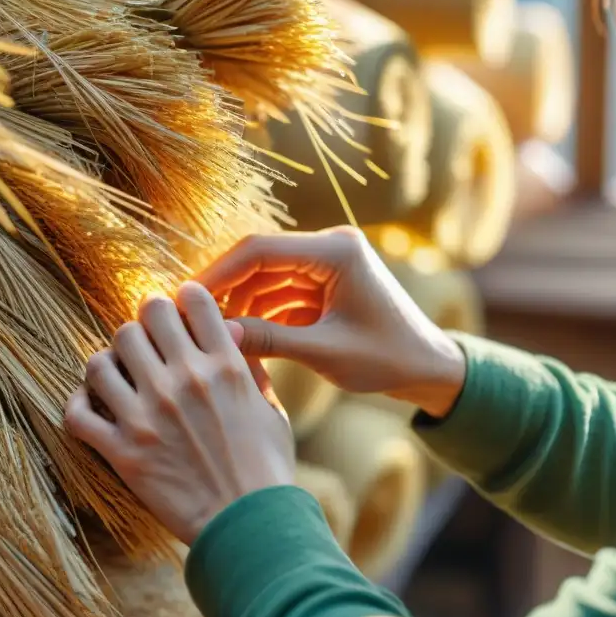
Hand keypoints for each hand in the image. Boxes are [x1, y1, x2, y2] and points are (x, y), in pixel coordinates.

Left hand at [64, 281, 294, 544]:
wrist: (250, 525)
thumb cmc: (266, 469)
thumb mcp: (272, 411)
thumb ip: (251, 368)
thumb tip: (234, 334)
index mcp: (224, 366)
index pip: (192, 298)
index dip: (184, 300)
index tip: (182, 316)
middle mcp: (184, 381)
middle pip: (144, 315)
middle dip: (146, 323)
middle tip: (149, 343)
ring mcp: (148, 415)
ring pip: (103, 356)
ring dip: (110, 361)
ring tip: (119, 374)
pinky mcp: (123, 451)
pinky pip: (77, 413)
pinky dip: (78, 404)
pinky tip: (92, 406)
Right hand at [196, 226, 466, 416]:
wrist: (429, 368)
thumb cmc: (388, 359)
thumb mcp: (324, 352)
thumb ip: (269, 340)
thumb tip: (214, 335)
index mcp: (336, 251)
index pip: (260, 250)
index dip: (218, 273)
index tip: (186, 298)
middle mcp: (330, 248)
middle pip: (259, 261)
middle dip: (224, 290)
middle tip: (187, 317)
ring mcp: (327, 265)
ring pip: (266, 278)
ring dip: (240, 305)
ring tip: (208, 334)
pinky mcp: (324, 285)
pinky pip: (280, 294)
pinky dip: (259, 315)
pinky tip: (236, 339)